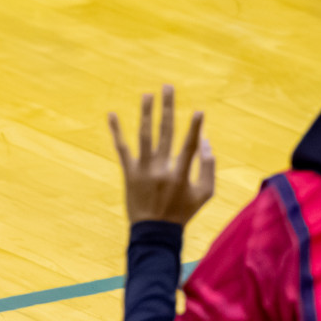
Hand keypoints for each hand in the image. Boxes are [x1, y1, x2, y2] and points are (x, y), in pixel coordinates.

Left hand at [108, 84, 215, 226]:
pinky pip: (122, 149)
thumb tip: (206, 141)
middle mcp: (161, 170)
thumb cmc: (183, 212)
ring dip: (146, 114)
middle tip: (168, 87)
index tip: (199, 111)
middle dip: (167, 109)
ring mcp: (143, 171)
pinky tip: (111, 115)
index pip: (190, 146)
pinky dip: (116, 131)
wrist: (153, 233)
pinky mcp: (129, 173)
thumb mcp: (205, 193)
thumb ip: (209, 167)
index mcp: (180, 174)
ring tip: (147, 95)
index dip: (195, 129)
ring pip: (144, 136)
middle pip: (165, 133)